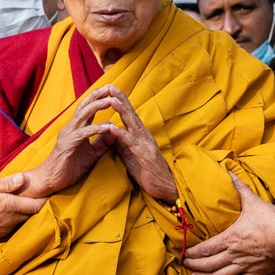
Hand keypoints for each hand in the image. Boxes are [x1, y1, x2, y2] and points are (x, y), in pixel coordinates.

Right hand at [0, 173, 46, 239]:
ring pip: (21, 221)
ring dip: (24, 213)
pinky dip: (14, 219)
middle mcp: (9, 220)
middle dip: (35, 205)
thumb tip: (23, 177)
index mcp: (8, 206)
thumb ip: (5, 184)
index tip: (49, 191)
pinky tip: (8, 212)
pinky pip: (11, 226)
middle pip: (30, 214)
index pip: (35, 205)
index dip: (44, 199)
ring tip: (24, 202)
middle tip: (39, 194)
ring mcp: (3, 229)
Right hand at [25, 85, 118, 195]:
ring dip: (97, 107)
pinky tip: (107, 126)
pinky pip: (82, 134)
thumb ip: (102, 144)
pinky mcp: (67, 145)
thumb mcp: (91, 155)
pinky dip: (95, 129)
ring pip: (82, 116)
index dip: (99, 98)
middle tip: (111, 87)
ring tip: (110, 101)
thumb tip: (115, 132)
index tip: (112, 90)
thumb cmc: (69, 168)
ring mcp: (68, 135)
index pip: (88, 109)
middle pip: (84, 106)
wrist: (51, 181)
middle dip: (98, 95)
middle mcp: (71, 128)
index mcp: (76, 129)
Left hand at [105, 85, 177, 201]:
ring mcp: (146, 144)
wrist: (165, 188)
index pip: (129, 114)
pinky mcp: (145, 155)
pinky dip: (122, 134)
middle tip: (110, 86)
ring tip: (111, 100)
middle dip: (121, 99)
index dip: (120, 101)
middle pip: (131, 114)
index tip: (110, 89)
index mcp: (140, 135)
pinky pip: (131, 143)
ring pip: (132, 124)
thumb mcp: (130, 155)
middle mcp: (144, 136)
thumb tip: (109, 131)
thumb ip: (121, 142)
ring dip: (122, 112)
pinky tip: (112, 128)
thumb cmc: (147, 171)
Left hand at [183, 173, 274, 274]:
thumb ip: (240, 188)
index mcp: (231, 238)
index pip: (205, 248)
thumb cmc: (272, 221)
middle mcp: (234, 254)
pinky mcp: (256, 273)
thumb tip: (230, 172)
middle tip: (185, 265)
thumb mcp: (253, 202)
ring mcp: (244, 266)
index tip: (184, 253)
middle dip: (194, 266)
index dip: (192, 252)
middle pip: (208, 265)